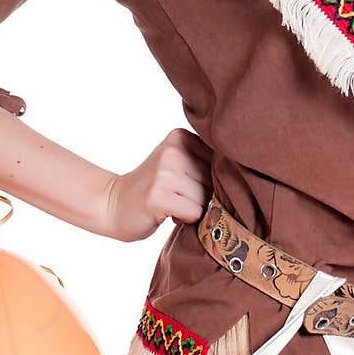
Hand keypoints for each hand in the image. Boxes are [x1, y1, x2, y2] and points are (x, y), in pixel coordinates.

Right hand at [109, 127, 213, 242]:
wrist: (114, 204)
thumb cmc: (156, 189)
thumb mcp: (179, 164)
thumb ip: (205, 163)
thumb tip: (239, 178)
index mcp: (181, 136)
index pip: (219, 162)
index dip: (209, 180)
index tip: (187, 183)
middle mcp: (173, 149)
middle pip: (214, 180)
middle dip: (202, 195)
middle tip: (177, 196)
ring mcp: (165, 171)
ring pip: (205, 198)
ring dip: (192, 208)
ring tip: (171, 203)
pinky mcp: (159, 195)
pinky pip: (194, 212)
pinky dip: (185, 218)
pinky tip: (168, 213)